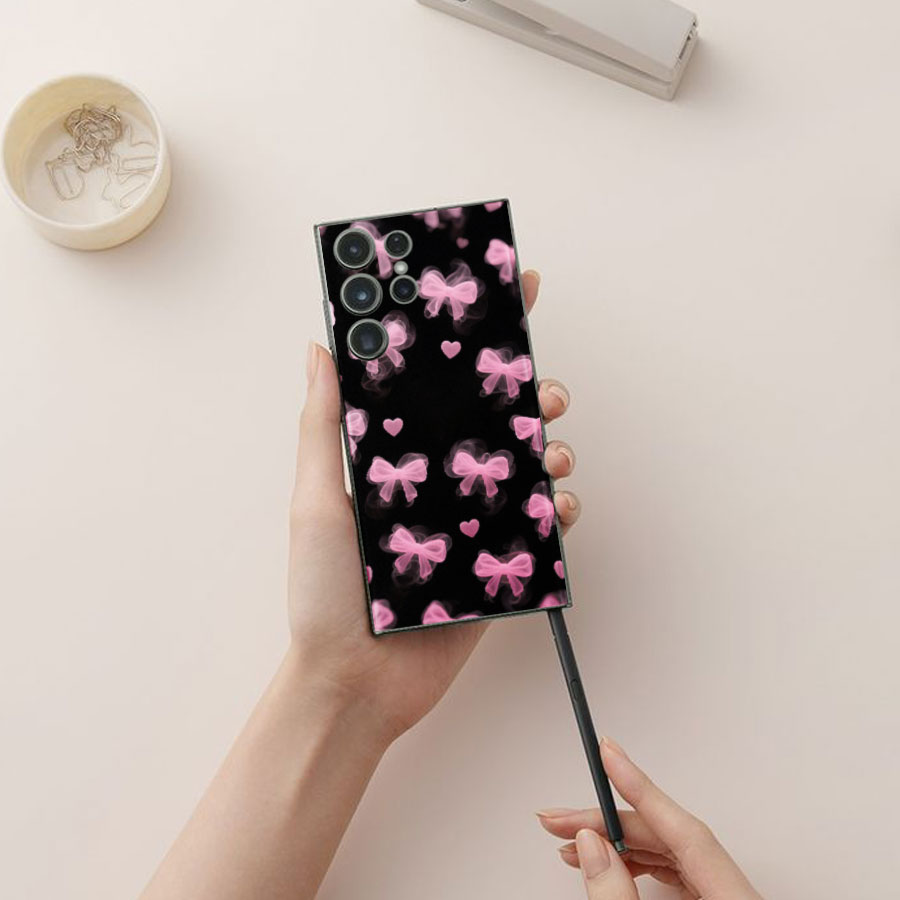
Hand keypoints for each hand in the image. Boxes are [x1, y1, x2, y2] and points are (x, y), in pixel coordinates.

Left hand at [288, 270, 578, 742]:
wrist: (355, 683)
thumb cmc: (325, 594)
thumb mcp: (317, 501)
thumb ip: (324, 425)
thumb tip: (320, 346)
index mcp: (399, 458)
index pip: (439, 384)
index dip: (473, 337)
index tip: (505, 287)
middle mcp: (441, 482)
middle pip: (497, 418)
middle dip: (528, 390)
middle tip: (540, 385)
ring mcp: (474, 522)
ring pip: (529, 465)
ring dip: (552, 444)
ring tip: (553, 446)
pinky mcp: (500, 566)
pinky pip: (542, 527)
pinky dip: (559, 508)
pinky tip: (559, 502)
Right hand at [537, 738, 762, 898]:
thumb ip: (617, 894)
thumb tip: (592, 845)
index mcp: (734, 897)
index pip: (681, 824)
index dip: (638, 783)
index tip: (608, 750)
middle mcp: (735, 893)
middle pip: (667, 836)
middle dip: (607, 823)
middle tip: (559, 819)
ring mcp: (727, 899)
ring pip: (669, 852)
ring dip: (617, 844)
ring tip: (572, 843)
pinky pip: (675, 871)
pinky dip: (637, 862)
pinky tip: (609, 862)